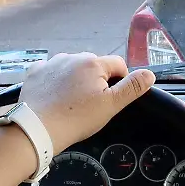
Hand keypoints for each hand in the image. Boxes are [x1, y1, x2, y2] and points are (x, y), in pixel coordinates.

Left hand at [18, 52, 153, 150]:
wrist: (37, 128)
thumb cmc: (77, 119)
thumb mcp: (111, 105)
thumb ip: (132, 88)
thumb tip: (149, 74)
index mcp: (93, 63)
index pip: (117, 64)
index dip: (120, 81)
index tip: (110, 99)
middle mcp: (72, 56)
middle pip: (94, 65)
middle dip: (96, 80)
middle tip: (89, 104)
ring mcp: (51, 62)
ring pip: (72, 67)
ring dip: (75, 79)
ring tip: (70, 102)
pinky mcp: (35, 72)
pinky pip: (51, 71)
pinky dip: (55, 80)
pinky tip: (54, 96)